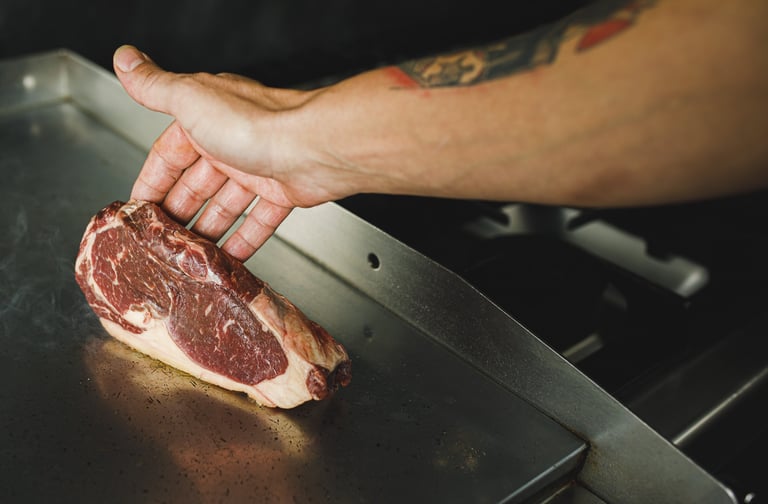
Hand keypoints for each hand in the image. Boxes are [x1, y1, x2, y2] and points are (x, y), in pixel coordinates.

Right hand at [113, 45, 346, 260]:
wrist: (313, 146)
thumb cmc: (253, 122)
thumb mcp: (189, 99)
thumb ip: (154, 86)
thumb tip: (124, 58)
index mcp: (205, 119)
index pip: (168, 155)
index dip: (151, 181)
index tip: (137, 206)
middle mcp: (232, 142)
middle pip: (197, 184)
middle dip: (178, 211)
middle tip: (162, 237)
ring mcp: (258, 168)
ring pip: (226, 204)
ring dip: (208, 228)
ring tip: (190, 253)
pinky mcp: (283, 192)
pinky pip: (258, 220)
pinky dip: (244, 239)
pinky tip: (229, 255)